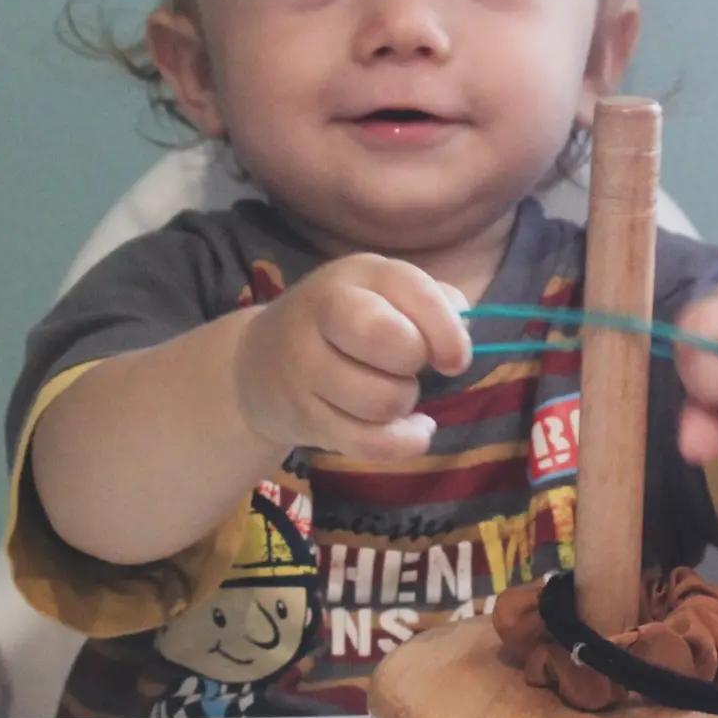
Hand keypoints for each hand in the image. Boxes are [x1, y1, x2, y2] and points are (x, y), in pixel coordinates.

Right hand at [234, 254, 471, 461]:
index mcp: (357, 274)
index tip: (454, 359)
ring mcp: (304, 363)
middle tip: (405, 369)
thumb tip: (460, 337)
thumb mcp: (385, 297)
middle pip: (392, 342)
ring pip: (382, 401)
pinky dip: (401, 443)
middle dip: (414, 365)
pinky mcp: (300, 413)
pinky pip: (367, 442)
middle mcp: (324, 309)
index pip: (412, 290)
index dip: (446, 331)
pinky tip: (407, 431)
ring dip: (403, 406)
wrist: (256, 363)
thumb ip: (433, 304)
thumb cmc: (344, 327)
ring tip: (393, 396)